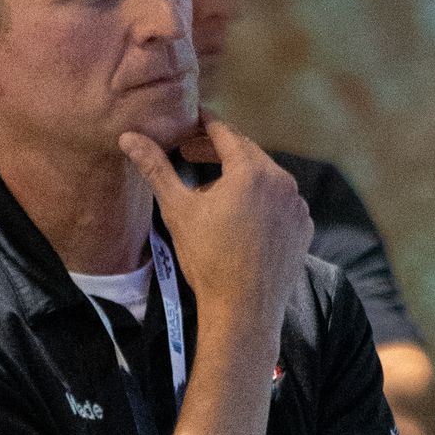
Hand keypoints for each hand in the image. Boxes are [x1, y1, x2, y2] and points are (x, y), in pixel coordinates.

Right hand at [119, 114, 312, 334]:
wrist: (244, 310)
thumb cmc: (208, 258)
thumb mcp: (177, 210)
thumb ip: (156, 168)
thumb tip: (129, 137)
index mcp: (251, 171)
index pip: (225, 134)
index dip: (204, 126)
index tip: (189, 123)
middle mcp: (282, 182)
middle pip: (247, 153)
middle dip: (218, 151)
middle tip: (190, 153)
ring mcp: (297, 206)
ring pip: (266, 178)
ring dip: (240, 176)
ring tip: (213, 191)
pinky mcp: (304, 229)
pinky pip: (281, 203)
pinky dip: (262, 200)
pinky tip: (243, 215)